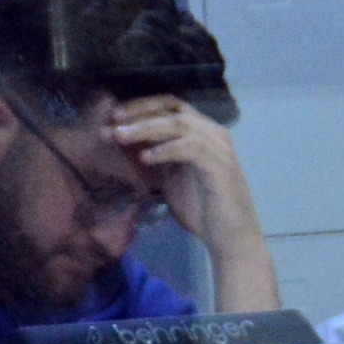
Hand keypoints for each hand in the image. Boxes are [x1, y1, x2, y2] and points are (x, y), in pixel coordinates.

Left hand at [105, 94, 279, 311]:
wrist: (230, 238)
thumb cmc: (201, 208)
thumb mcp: (169, 177)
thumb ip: (153, 155)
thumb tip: (120, 137)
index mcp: (202, 133)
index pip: (171, 105)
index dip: (142, 105)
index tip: (114, 115)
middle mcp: (214, 134)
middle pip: (174, 109)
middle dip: (140, 113)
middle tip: (113, 121)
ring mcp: (220, 149)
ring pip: (180, 125)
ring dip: (146, 128)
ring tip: (121, 136)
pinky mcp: (222, 167)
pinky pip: (191, 148)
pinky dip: (166, 150)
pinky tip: (146, 158)